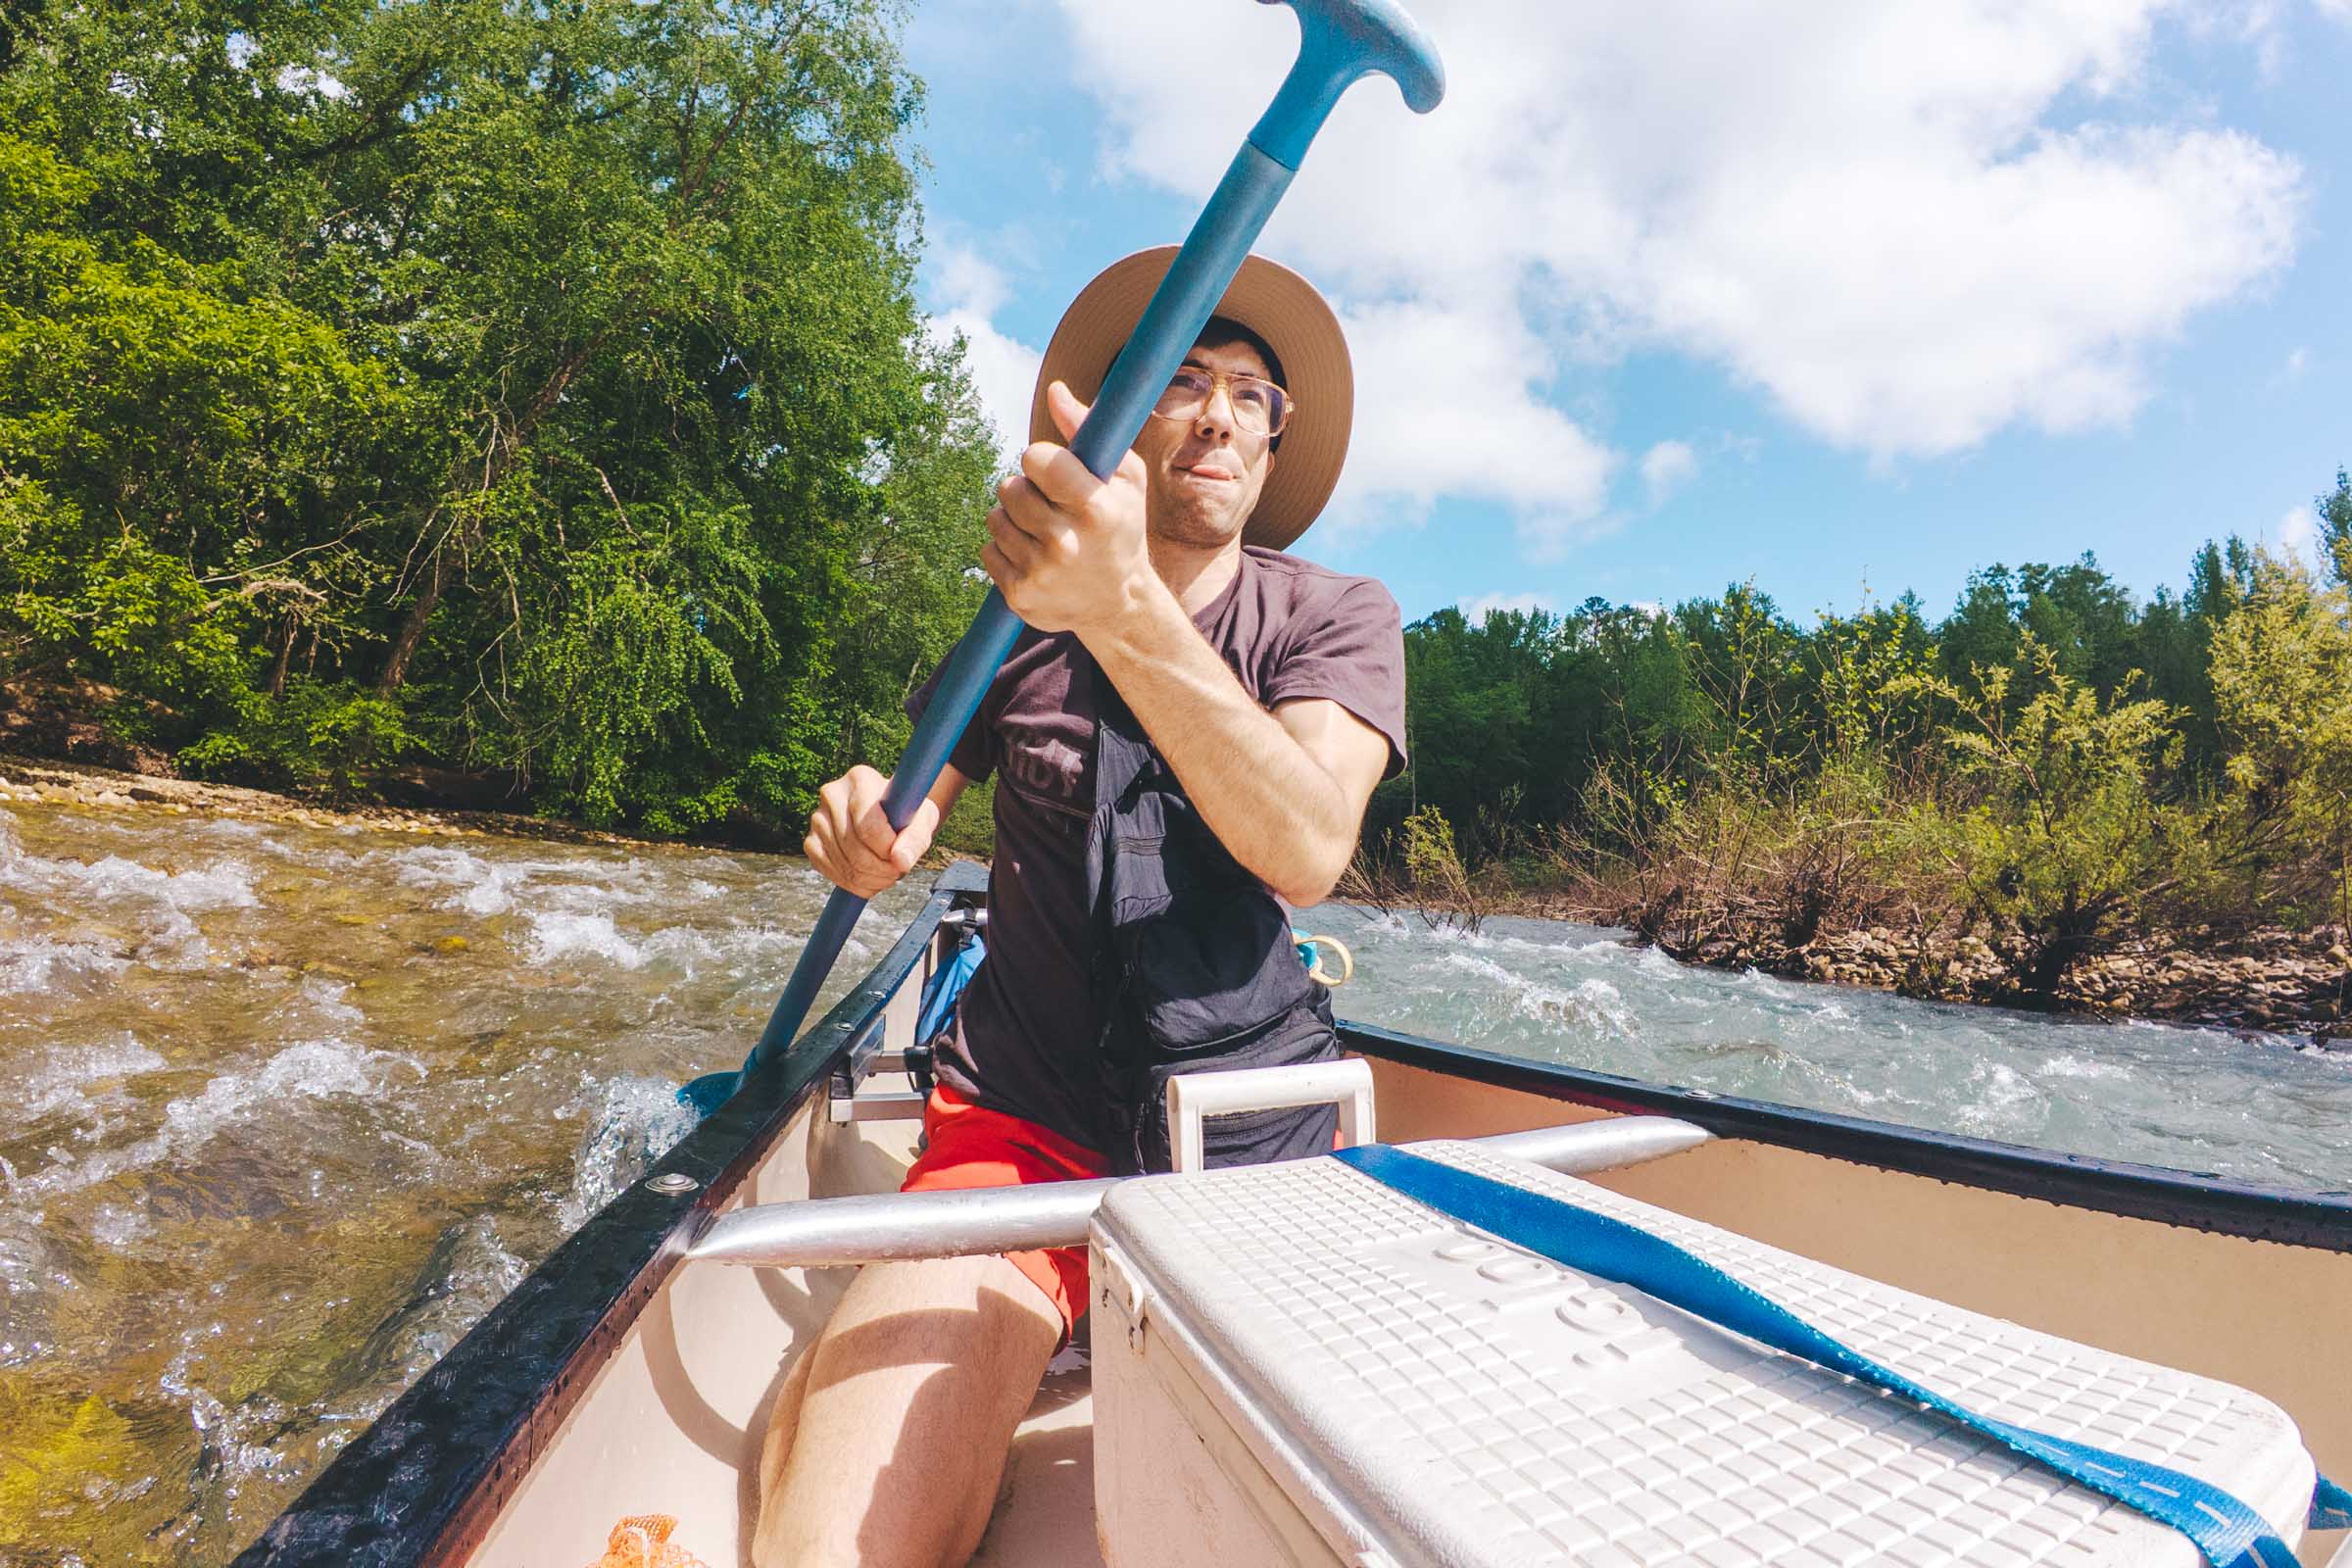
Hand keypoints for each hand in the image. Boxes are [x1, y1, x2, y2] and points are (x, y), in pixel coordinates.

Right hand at [804, 765, 938, 897]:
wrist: (888, 816)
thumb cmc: (907, 813)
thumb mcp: (923, 819)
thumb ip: (916, 838)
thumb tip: (900, 860)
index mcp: (860, 779)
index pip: (868, 825)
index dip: (887, 850)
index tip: (902, 857)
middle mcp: (832, 794)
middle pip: (854, 847)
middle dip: (881, 869)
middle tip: (897, 871)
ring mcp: (818, 818)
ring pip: (843, 863)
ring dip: (870, 879)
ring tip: (886, 873)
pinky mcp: (811, 841)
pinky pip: (828, 870)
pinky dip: (851, 883)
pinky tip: (868, 878)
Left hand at [983, 380, 1153, 635]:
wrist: (1118, 603)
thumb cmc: (1121, 527)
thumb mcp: (1125, 479)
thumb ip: (1088, 431)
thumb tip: (1054, 390)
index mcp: (1095, 508)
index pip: (1036, 459)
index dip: (1042, 461)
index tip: (1057, 474)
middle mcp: (1065, 543)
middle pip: (1009, 487)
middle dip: (1026, 490)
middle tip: (1052, 507)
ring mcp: (1040, 572)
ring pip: (994, 517)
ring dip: (1013, 519)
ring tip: (1044, 533)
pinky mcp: (1019, 594)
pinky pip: (988, 550)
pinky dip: (1005, 550)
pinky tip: (1034, 558)